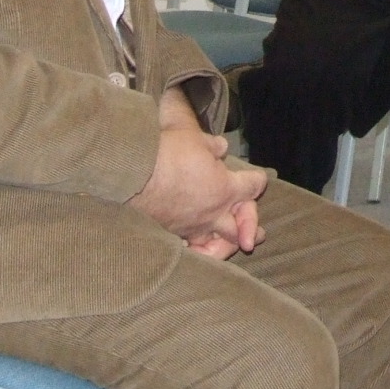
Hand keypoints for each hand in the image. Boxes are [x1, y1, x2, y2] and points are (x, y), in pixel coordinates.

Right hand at [131, 94, 267, 256]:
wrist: (131, 175)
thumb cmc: (167, 152)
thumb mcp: (193, 134)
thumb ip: (211, 143)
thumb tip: (220, 148)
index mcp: (225, 188)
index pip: (253, 186)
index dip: (257, 180)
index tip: (257, 179)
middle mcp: (212, 214)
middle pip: (241, 226)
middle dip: (250, 227)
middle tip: (258, 236)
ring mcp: (191, 229)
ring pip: (216, 245)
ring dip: (225, 246)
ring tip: (231, 250)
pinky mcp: (169, 236)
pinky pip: (189, 251)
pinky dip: (196, 253)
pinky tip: (196, 253)